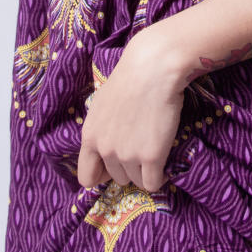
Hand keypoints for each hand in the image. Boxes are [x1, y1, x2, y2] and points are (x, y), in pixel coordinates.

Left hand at [75, 28, 185, 193]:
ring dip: (145, 173)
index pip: (86, 177)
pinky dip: (160, 179)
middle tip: (141, 153)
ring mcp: (128, 155)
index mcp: (89, 136)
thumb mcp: (102, 104)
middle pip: (117, 178)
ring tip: (154, 156)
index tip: (114, 167)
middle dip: (128, 169)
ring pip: (136, 181)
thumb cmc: (130, 79)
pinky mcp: (152, 157)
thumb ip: (101, 129)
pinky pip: (153, 184)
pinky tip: (165, 168)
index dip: (101, 175)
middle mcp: (105, 149)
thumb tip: (105, 145)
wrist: (153, 68)